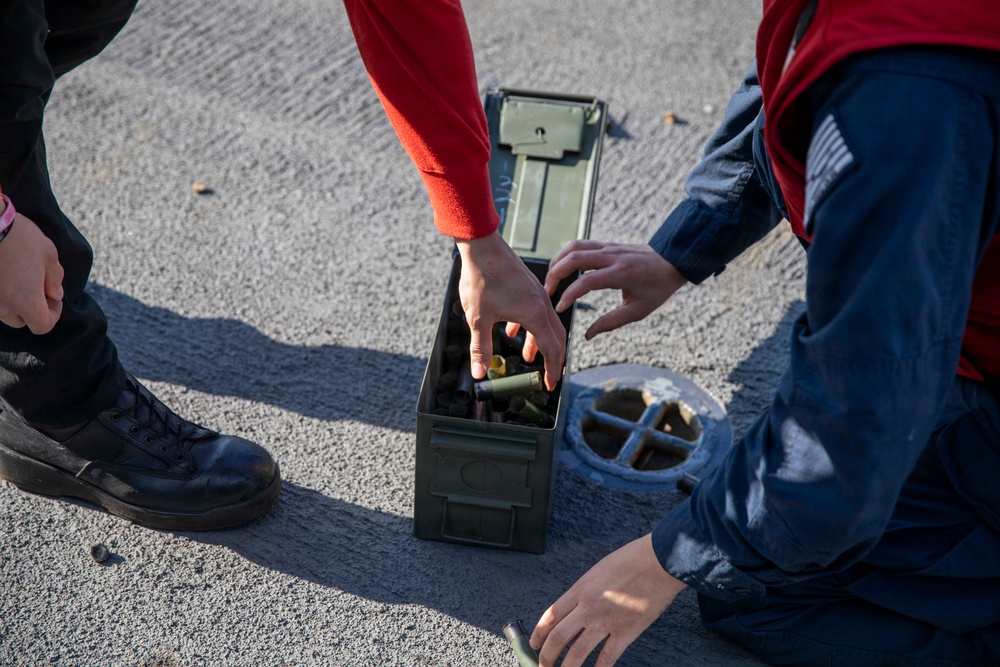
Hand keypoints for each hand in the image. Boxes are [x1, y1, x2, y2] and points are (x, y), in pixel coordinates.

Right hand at [0, 211, 63, 333]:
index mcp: (26, 303)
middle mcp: (3, 307)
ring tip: (20, 279)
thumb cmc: (20, 237)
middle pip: (20, 321)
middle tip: (39, 288)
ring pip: (3, 312)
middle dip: (32, 310)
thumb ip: (55, 279)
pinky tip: (6, 274)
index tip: (54, 298)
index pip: (42, 327)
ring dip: (14, 302)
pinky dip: (1, 293)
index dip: (53, 315)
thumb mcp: (49, 255)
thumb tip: (55, 295)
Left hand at [455, 231, 564, 390]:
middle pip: (556, 338)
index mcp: (534, 314)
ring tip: (527, 356)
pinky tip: (511, 330)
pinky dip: (529, 326)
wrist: (482, 245)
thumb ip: (481, 347)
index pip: (552, 349)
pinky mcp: (529, 287)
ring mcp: (537, 294)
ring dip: (538, 342)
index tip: (549, 385)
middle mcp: (542, 304)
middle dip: (551, 359)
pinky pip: (536, 312)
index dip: (552, 370)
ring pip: (545, 324)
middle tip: (545, 376)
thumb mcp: (478, 318)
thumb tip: (479, 373)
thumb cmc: (482, 278)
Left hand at [530, 534, 686, 666]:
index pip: (551, 616)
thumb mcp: (599, 570)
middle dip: (547, 656)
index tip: (534, 644)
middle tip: (542, 664)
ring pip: (577, 653)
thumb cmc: (632, 560)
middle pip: (558, 637)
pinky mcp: (626, 633)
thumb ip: (586, 590)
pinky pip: (607, 658)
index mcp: (580, 589)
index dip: (539, 633)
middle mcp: (588, 607)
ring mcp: (606, 622)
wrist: (659, 561)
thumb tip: (577, 608)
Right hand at [544, 240, 686, 339]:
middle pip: (574, 258)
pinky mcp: (607, 244)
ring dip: (558, 261)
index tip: (560, 309)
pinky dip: (566, 254)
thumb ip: (610, 323)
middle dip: (555, 274)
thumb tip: (588, 335)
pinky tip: (561, 267)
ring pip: (574, 246)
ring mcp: (608, 247)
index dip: (569, 296)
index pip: (586, 282)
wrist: (673, 261)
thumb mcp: (637, 311)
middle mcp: (612, 257)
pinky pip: (581, 244)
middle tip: (547, 291)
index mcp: (621, 274)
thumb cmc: (657, 288)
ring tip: (550, 278)